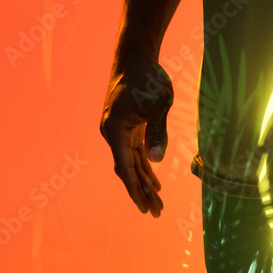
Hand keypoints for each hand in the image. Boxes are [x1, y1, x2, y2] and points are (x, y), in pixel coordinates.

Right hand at [99, 56, 172, 215]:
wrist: (136, 59)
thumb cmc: (148, 79)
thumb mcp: (158, 104)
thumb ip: (157, 130)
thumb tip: (156, 159)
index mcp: (114, 130)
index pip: (124, 167)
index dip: (135, 189)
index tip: (143, 207)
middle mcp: (113, 134)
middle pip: (127, 170)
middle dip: (141, 193)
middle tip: (154, 214)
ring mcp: (120, 132)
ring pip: (132, 164)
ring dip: (144, 183)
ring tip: (157, 205)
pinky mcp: (129, 128)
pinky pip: (135, 154)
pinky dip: (145, 169)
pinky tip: (154, 184)